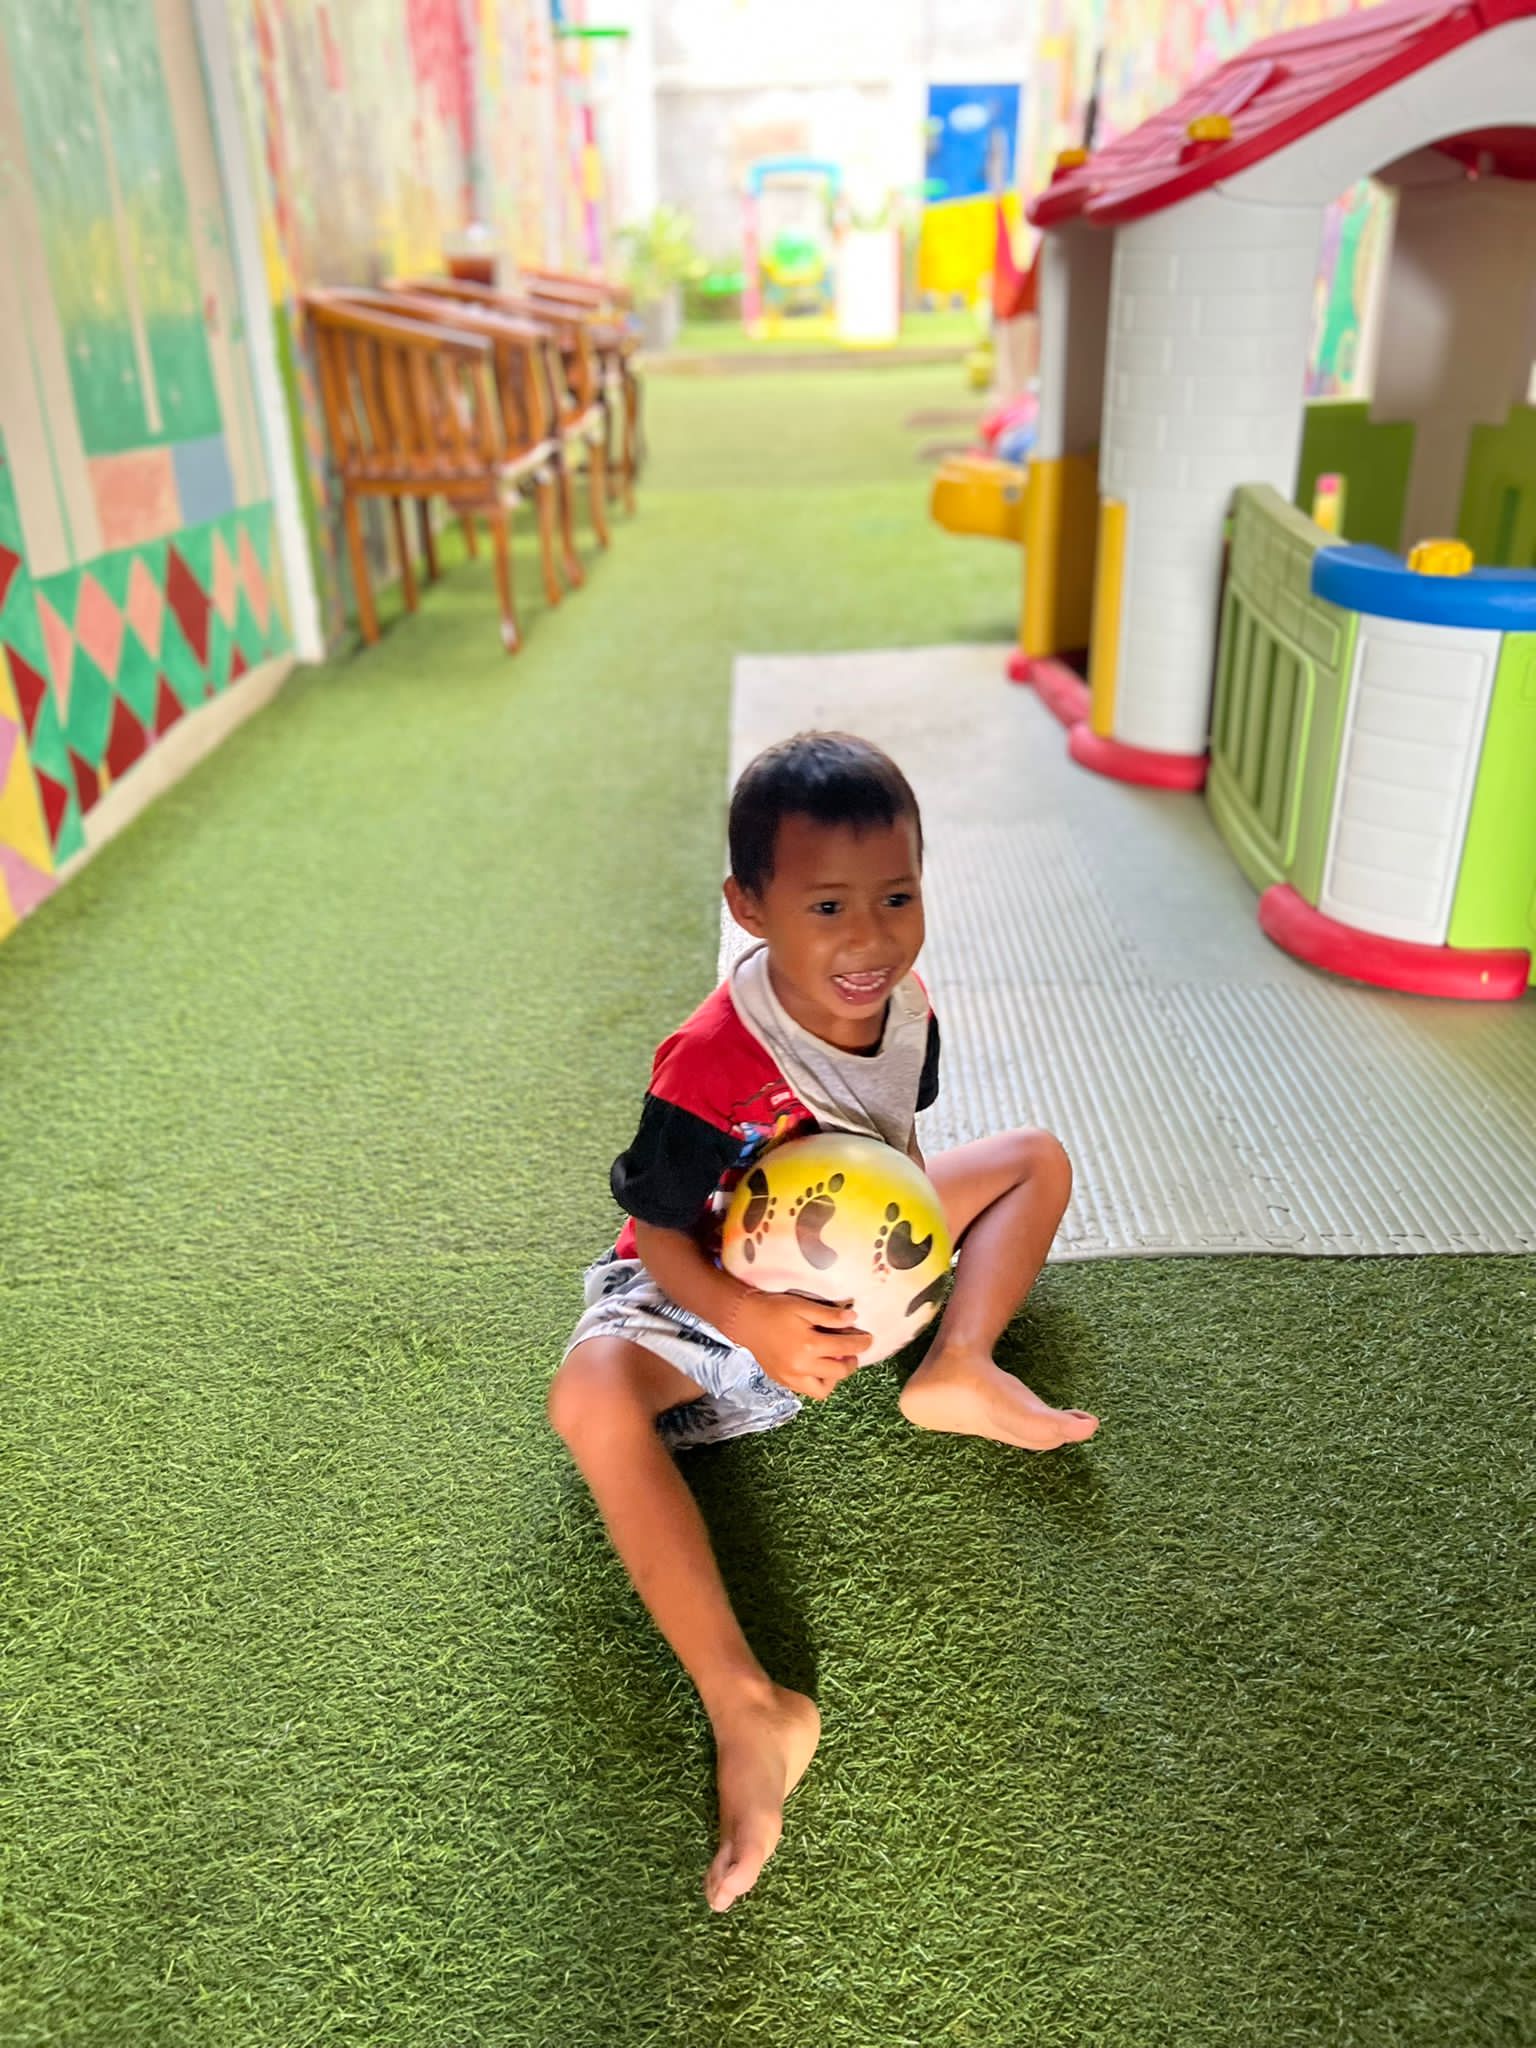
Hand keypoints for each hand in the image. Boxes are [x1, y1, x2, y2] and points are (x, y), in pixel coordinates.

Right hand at [728, 1290, 870, 1400]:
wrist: (743, 1320)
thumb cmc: (774, 1309)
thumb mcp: (803, 1306)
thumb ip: (829, 1315)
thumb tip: (854, 1320)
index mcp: (809, 1345)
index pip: (845, 1348)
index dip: (861, 1343)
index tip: (869, 1339)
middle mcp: (802, 1367)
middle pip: (839, 1372)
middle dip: (851, 1362)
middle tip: (852, 1351)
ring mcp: (791, 1378)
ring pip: (823, 1390)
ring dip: (834, 1377)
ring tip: (833, 1361)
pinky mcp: (783, 1382)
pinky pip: (807, 1390)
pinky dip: (817, 1381)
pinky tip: (817, 1366)